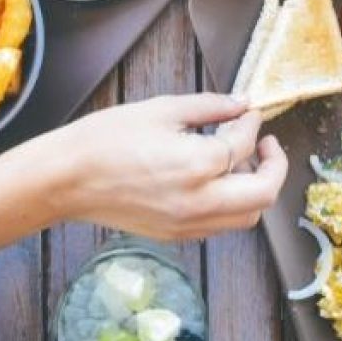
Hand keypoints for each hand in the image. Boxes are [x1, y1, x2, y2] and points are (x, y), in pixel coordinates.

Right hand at [53, 94, 288, 239]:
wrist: (67, 178)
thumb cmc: (105, 139)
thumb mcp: (161, 110)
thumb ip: (209, 107)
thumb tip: (241, 104)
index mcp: (197, 165)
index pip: (243, 145)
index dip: (252, 124)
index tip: (249, 112)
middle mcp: (199, 202)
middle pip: (264, 194)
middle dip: (274, 166)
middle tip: (266, 144)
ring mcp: (188, 225)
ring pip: (247, 217)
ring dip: (255, 189)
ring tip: (241, 162)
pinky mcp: (176, 236)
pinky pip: (220, 225)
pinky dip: (231, 205)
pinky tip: (215, 181)